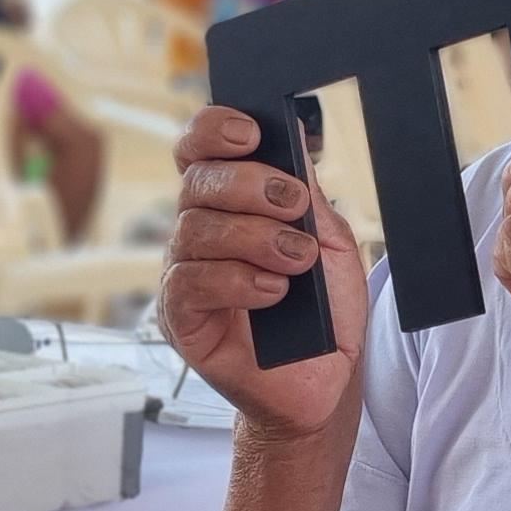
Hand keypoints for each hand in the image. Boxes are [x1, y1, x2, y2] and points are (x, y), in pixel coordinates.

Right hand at [160, 107, 368, 446]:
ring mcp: (184, 276)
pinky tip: (274, 292)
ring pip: (195, 230)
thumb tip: (292, 134)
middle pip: (196, 183)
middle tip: (292, 205)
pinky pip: (190, 284)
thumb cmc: (325, 312)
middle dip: (249, 184)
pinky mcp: (180, 320)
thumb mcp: (329, 240)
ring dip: (255, 238)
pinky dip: (238, 281)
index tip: (250, 133)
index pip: (198, 151)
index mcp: (227, 206)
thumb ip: (305, 193)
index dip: (213, 130)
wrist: (327, 380)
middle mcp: (197, 234)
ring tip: (298, 260)